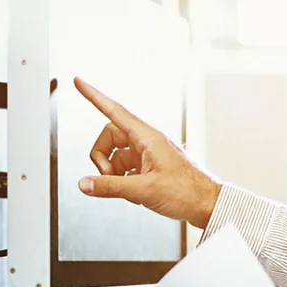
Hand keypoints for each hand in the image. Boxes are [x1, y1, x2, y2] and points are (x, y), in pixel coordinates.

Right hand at [74, 77, 221, 226]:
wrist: (207, 204)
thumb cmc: (187, 192)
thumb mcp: (143, 190)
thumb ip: (110, 186)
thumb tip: (85, 183)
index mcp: (148, 137)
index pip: (114, 111)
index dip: (94, 96)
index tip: (79, 82)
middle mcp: (147, 141)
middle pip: (109, 135)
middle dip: (101, 155)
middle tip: (106, 176)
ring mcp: (148, 154)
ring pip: (116, 153)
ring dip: (111, 170)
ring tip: (125, 188)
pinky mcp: (150, 166)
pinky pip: (125, 166)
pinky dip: (121, 178)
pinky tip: (133, 192)